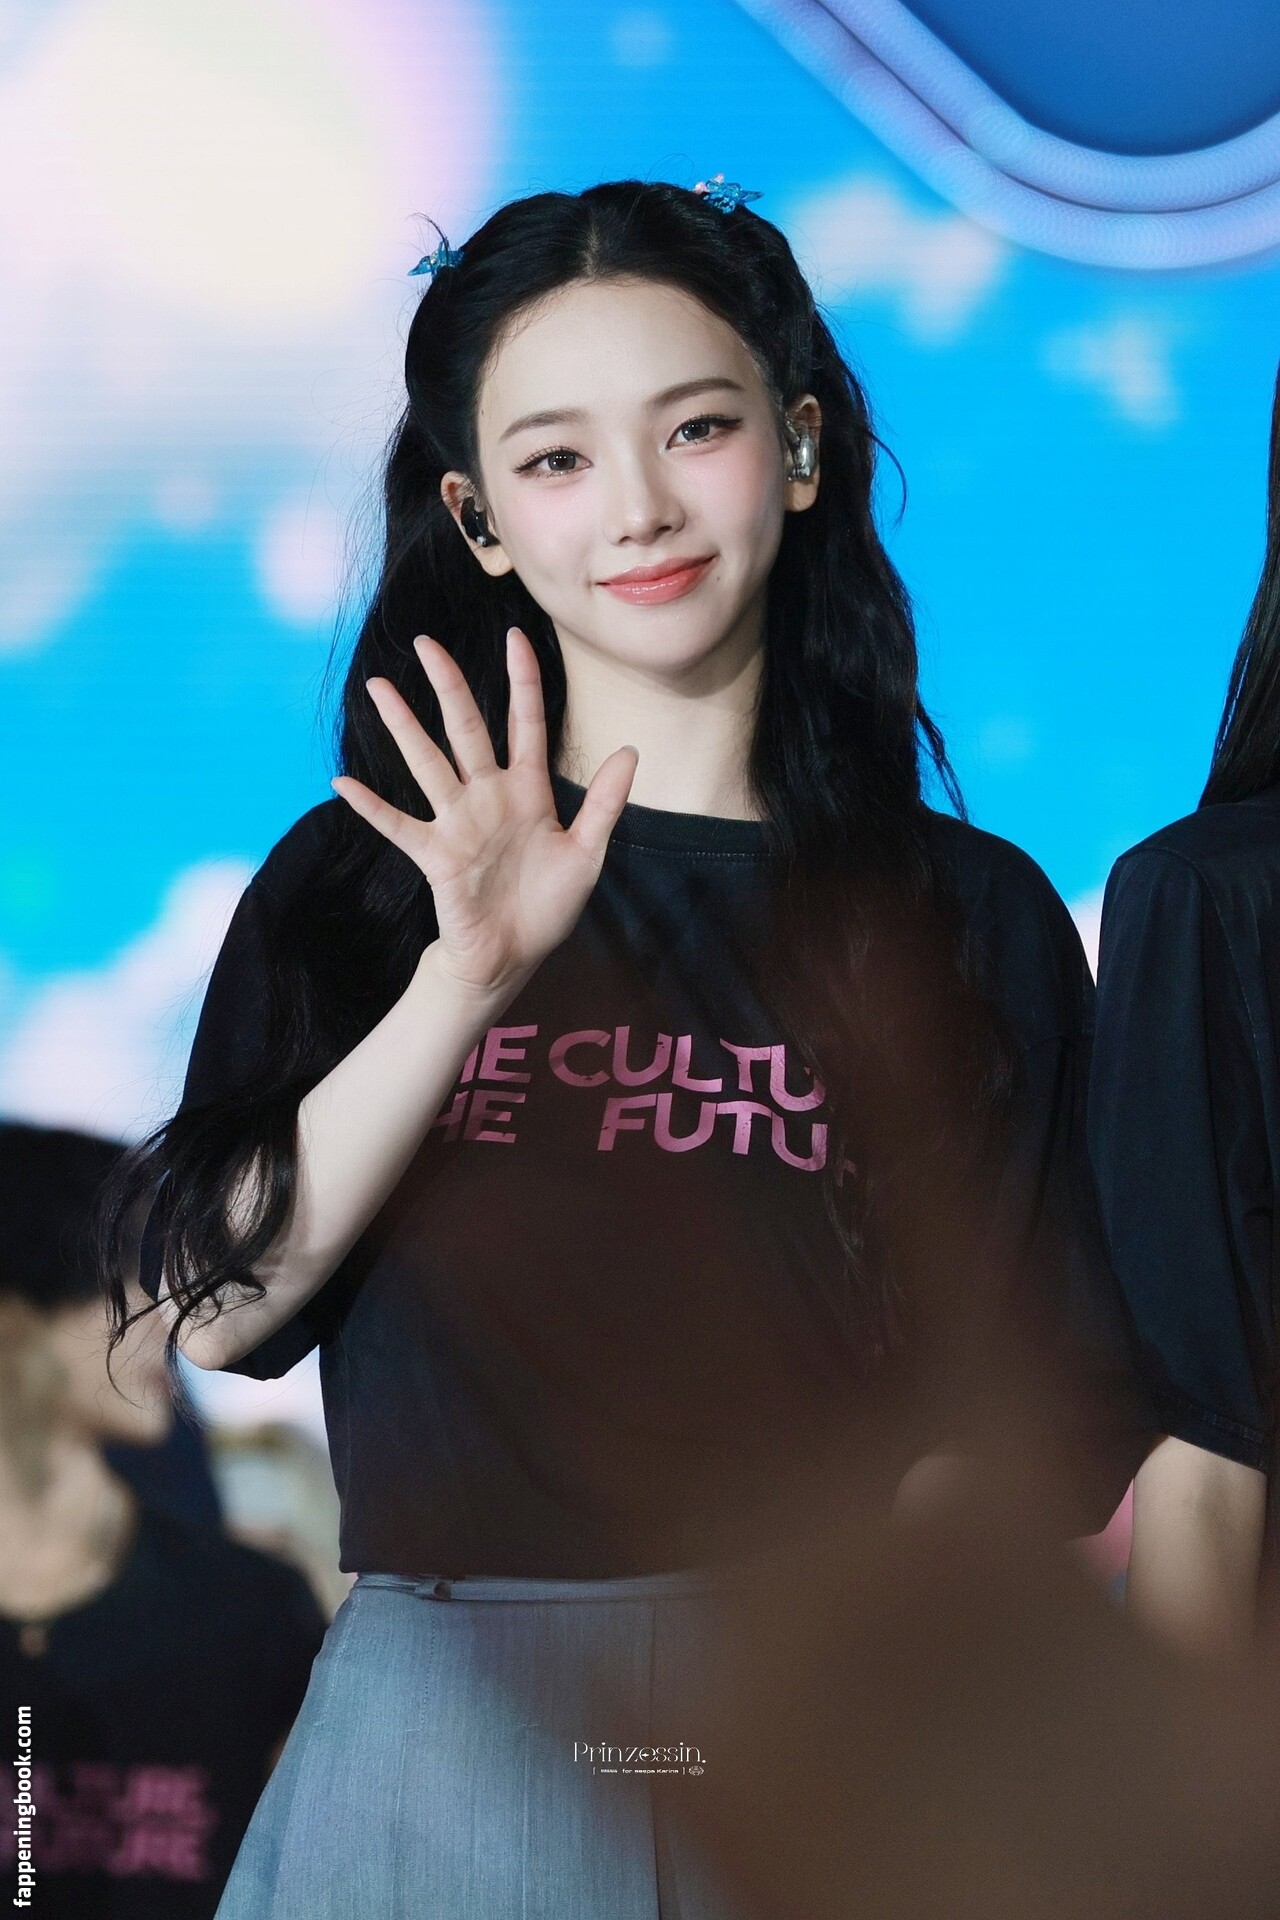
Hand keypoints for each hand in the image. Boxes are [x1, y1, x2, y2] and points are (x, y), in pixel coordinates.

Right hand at [332, 628, 636, 1000]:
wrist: (512, 956)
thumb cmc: (547, 905)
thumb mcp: (588, 853)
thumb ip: (606, 803)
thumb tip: (631, 750)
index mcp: (528, 790)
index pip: (525, 723)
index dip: (522, 681)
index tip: (515, 636)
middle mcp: (488, 796)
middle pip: (466, 728)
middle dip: (448, 685)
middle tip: (425, 642)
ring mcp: (457, 822)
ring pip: (428, 762)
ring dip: (403, 726)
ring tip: (379, 687)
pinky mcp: (435, 855)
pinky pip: (398, 824)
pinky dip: (371, 806)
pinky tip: (343, 782)